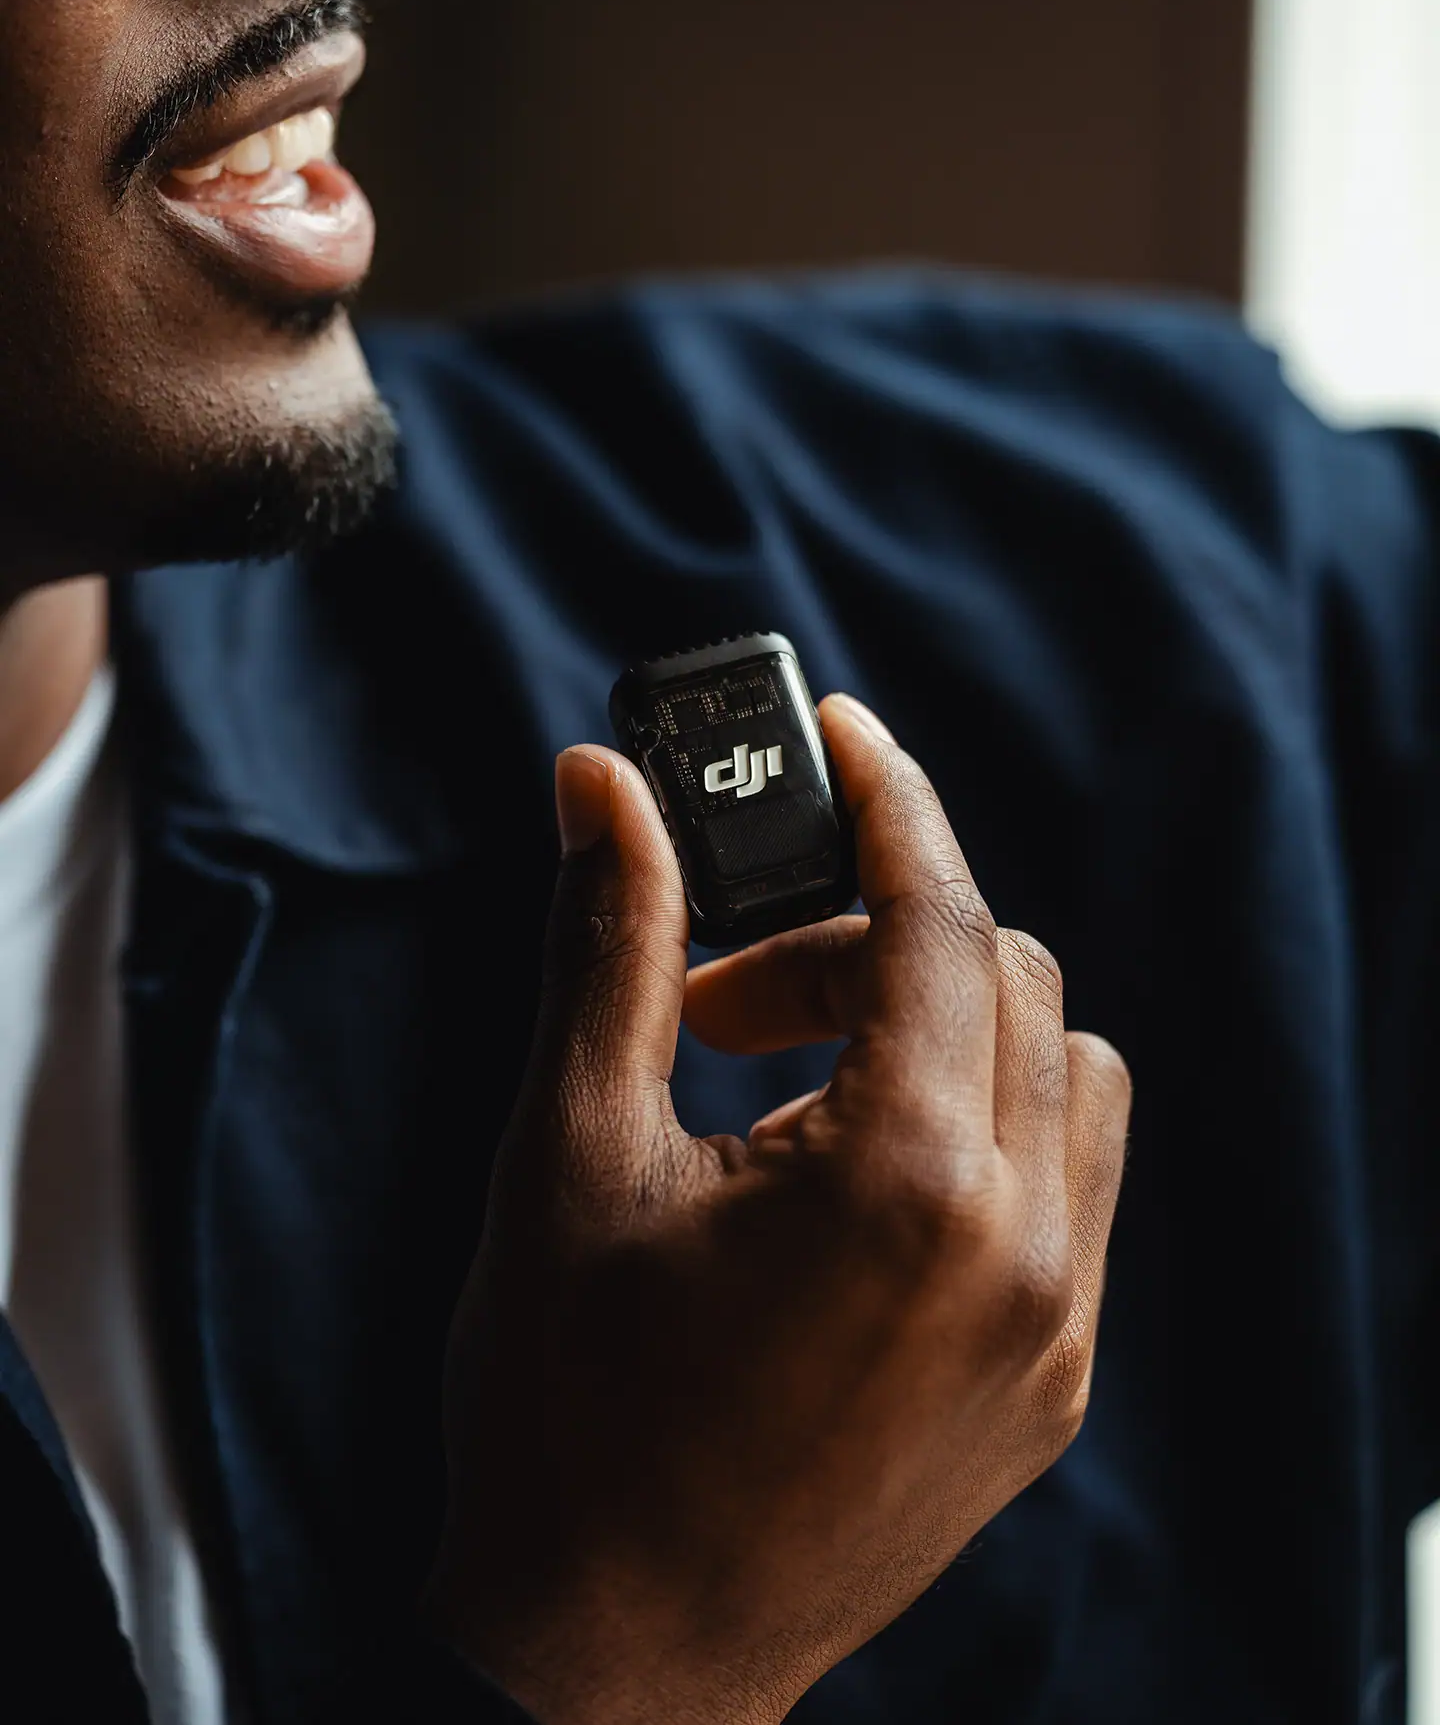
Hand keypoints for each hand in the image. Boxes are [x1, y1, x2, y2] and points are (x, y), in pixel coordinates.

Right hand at [422, 695, 1130, 1724]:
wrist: (612, 1662)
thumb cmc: (569, 1411)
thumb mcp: (572, 1153)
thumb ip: (610, 945)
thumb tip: (603, 785)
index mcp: (907, 1181)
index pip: (940, 916)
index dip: (887, 800)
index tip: (843, 734)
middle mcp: (1021, 1250)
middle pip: (1006, 979)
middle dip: (868, 939)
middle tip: (729, 989)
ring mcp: (1054, 1329)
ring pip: (1067, 1076)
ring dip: (945, 1026)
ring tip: (796, 1088)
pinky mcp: (1051, 1387)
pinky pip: (1070, 1186)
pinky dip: (984, 1126)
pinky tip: (854, 1178)